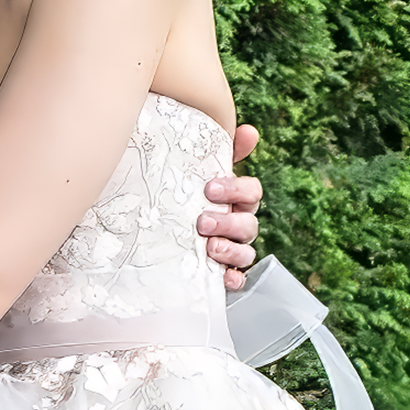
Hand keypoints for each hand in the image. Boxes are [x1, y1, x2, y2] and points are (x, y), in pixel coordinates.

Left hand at [198, 123, 261, 290]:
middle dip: (228, 223)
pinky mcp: (221, 271)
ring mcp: (232, 248)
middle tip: (202, 221)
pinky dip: (234, 278)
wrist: (158, 225)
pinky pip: (238, 279)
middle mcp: (238, 223)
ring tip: (209, 246)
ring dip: (231, 250)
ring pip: (246, 252)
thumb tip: (250, 130)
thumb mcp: (196, 169)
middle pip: (249, 224)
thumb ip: (218, 148)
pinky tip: (224, 276)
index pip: (252, 191)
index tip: (210, 188)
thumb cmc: (185, 191)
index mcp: (235, 197)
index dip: (236, 189)